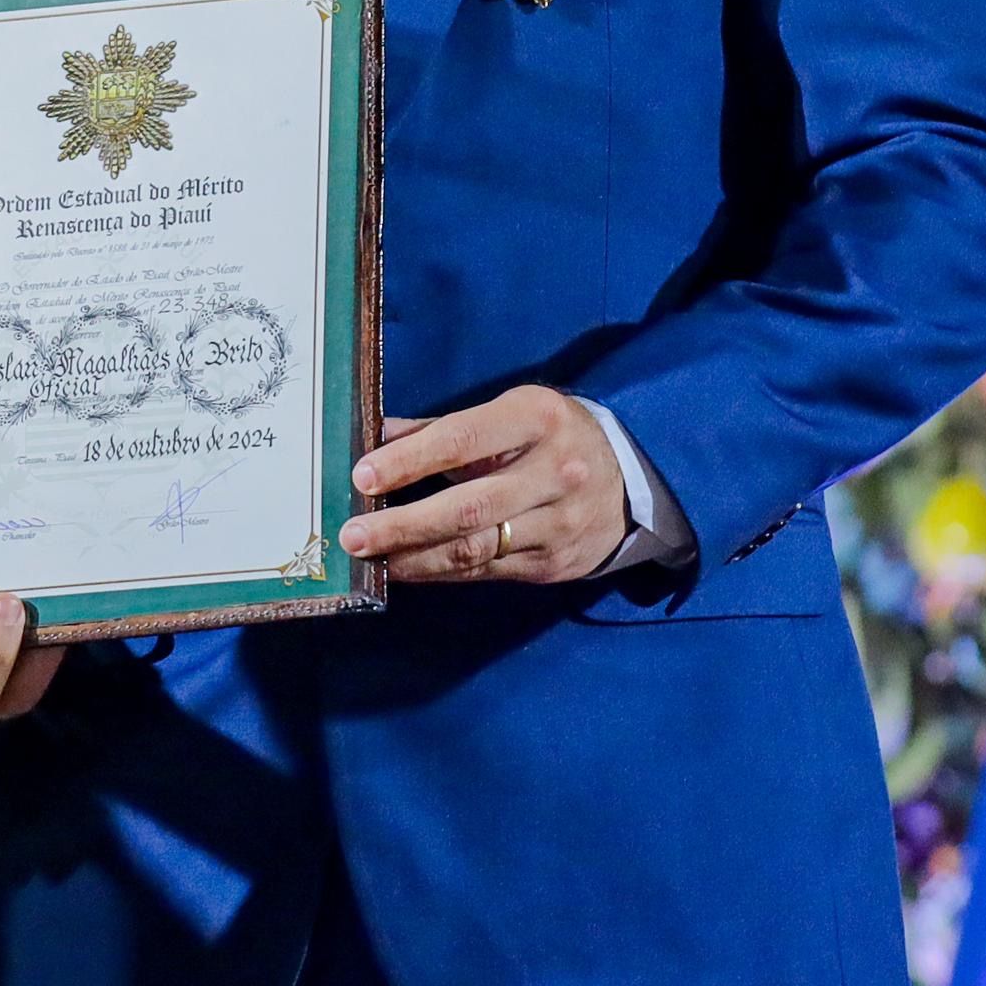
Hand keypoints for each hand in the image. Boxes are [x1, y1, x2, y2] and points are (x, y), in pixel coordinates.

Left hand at [341, 388, 630, 585]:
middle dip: (403, 524)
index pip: (463, 440)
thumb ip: (443, 428)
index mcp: (537, 419)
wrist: (632, 481)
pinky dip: (441, 571)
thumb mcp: (511, 414)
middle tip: (353, 535)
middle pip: (468, 506)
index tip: (363, 477)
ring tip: (369, 559)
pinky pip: (488, 571)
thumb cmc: (552, 436)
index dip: (411, 461)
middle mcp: (554, 472)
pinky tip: (406, 569)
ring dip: (415, 557)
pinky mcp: (554, 563)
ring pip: (476, 548)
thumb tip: (375, 435)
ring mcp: (558, 523)